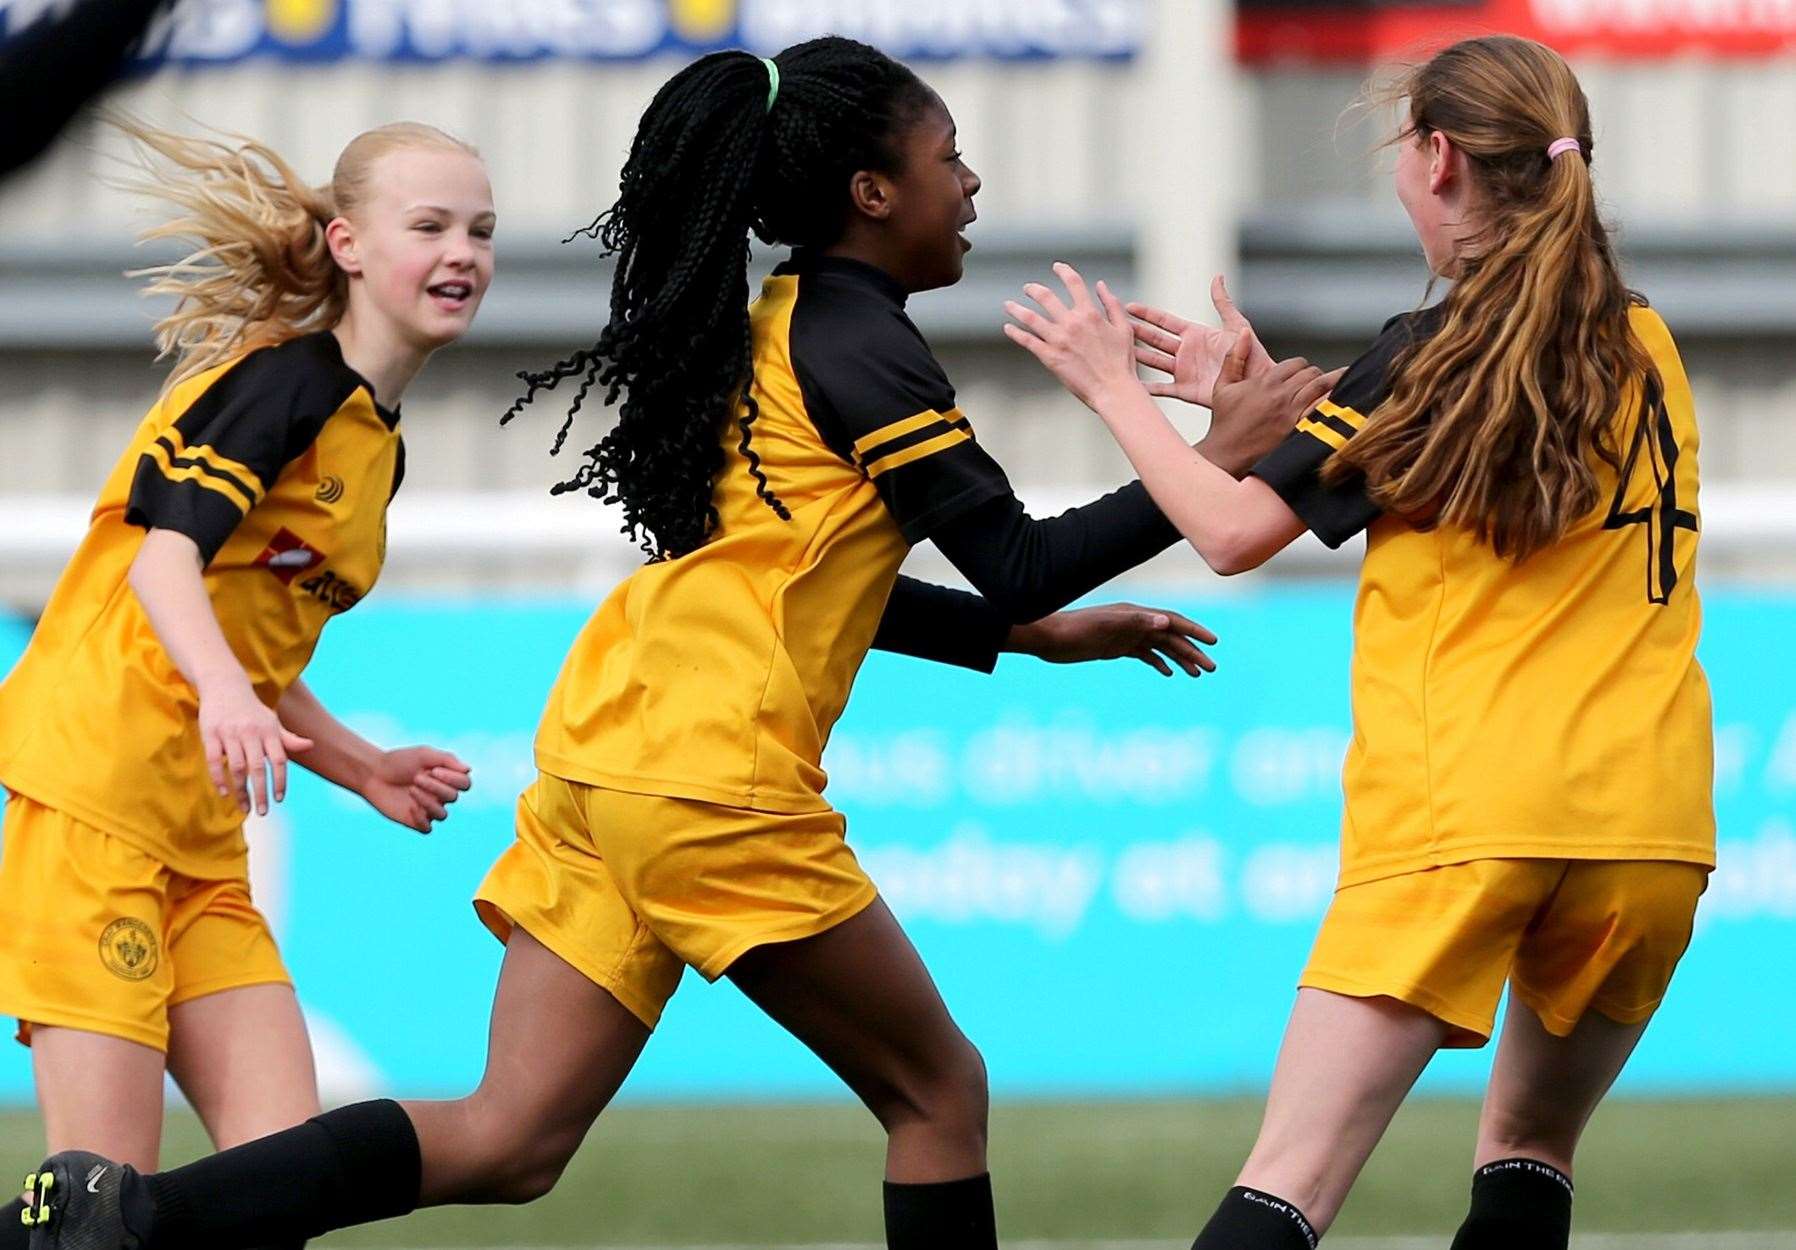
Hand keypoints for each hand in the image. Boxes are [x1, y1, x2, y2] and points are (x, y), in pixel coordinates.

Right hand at [199, 680, 313, 815]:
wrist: (224, 684)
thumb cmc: (251, 709)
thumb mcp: (272, 721)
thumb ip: (288, 738)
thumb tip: (311, 746)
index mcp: (268, 731)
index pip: (279, 760)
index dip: (280, 780)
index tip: (280, 799)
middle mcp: (250, 733)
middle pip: (258, 768)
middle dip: (261, 792)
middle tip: (264, 812)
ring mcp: (230, 734)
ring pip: (237, 767)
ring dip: (241, 790)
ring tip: (244, 808)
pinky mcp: (210, 734)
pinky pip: (215, 760)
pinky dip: (219, 778)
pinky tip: (225, 793)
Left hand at [361, 746, 471, 833]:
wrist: (372, 772)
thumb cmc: (399, 761)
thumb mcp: (424, 754)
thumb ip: (447, 759)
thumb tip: (468, 770)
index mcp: (446, 778)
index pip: (464, 784)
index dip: (453, 779)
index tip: (433, 770)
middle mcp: (440, 795)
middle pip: (453, 797)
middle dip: (436, 787)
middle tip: (416, 778)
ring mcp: (427, 809)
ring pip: (442, 815)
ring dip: (428, 803)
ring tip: (411, 790)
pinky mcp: (414, 821)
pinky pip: (427, 828)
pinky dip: (421, 819)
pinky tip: (410, 807)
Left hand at [1003, 263, 1139, 411]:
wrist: (1113, 389)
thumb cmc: (1121, 362)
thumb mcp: (1123, 328)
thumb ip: (1112, 304)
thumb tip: (1101, 285)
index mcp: (1090, 314)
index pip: (1074, 283)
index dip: (1064, 271)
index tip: (1057, 267)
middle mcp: (1072, 323)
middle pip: (1046, 297)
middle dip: (1034, 289)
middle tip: (1028, 288)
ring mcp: (1059, 340)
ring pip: (1030, 318)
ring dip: (1017, 309)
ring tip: (1008, 305)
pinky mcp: (1050, 357)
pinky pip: (1027, 341)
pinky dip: (1015, 332)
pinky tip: (1008, 328)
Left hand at [1008, 603, 1217, 676]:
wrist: (1050, 638)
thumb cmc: (1076, 630)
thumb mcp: (1106, 625)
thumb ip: (1135, 622)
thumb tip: (1166, 621)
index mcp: (1136, 616)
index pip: (1173, 621)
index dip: (1194, 631)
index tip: (1213, 643)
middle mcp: (1134, 624)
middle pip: (1171, 637)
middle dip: (1192, 651)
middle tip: (1211, 668)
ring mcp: (1126, 636)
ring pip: (1160, 647)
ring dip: (1180, 659)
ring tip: (1197, 675)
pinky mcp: (1115, 648)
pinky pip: (1144, 655)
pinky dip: (1158, 663)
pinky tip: (1168, 673)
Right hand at [1128, 276, 1277, 408]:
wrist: (1257, 383)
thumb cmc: (1252, 353)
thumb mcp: (1237, 325)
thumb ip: (1223, 302)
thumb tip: (1217, 277)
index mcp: (1195, 334)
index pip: (1165, 322)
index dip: (1147, 314)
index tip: (1128, 306)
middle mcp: (1186, 352)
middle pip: (1154, 340)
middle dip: (1135, 333)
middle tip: (1114, 325)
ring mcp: (1184, 371)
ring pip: (1153, 362)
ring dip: (1136, 356)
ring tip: (1117, 351)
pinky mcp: (1185, 390)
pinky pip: (1162, 389)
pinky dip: (1147, 388)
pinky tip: (1131, 384)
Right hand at [1200, 332, 1344, 476]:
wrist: (1226, 454)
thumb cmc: (1224, 423)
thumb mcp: (1223, 386)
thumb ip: (1234, 357)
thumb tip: (1244, 333)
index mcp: (1265, 381)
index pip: (1295, 363)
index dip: (1301, 366)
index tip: (1302, 372)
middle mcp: (1280, 394)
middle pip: (1311, 373)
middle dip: (1316, 374)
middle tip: (1319, 380)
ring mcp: (1291, 412)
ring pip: (1321, 387)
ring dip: (1333, 381)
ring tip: (1344, 378)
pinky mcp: (1297, 429)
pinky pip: (1322, 409)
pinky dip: (1332, 401)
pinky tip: (1340, 400)